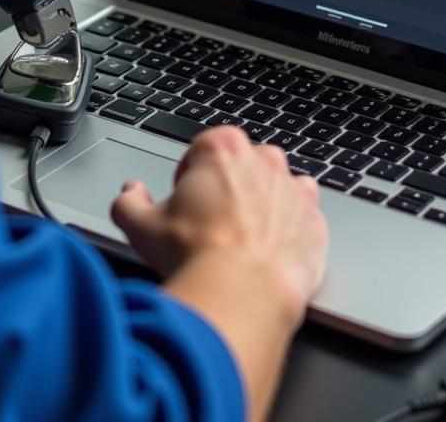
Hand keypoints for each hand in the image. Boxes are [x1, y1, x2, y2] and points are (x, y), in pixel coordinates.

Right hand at [111, 126, 327, 324]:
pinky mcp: (316, 224)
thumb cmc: (193, 255)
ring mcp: (295, 191)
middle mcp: (265, 160)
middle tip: (210, 224)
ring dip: (263, 206)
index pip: (204, 148)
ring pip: (277, 189)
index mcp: (224, 148)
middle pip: (242, 166)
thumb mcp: (140, 226)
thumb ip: (129, 202)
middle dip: (228, 188)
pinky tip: (268, 255)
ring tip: (241, 240)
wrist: (242, 297)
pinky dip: (290, 233)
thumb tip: (130, 194)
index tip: (185, 200)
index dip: (189, 175)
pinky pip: (303, 221)